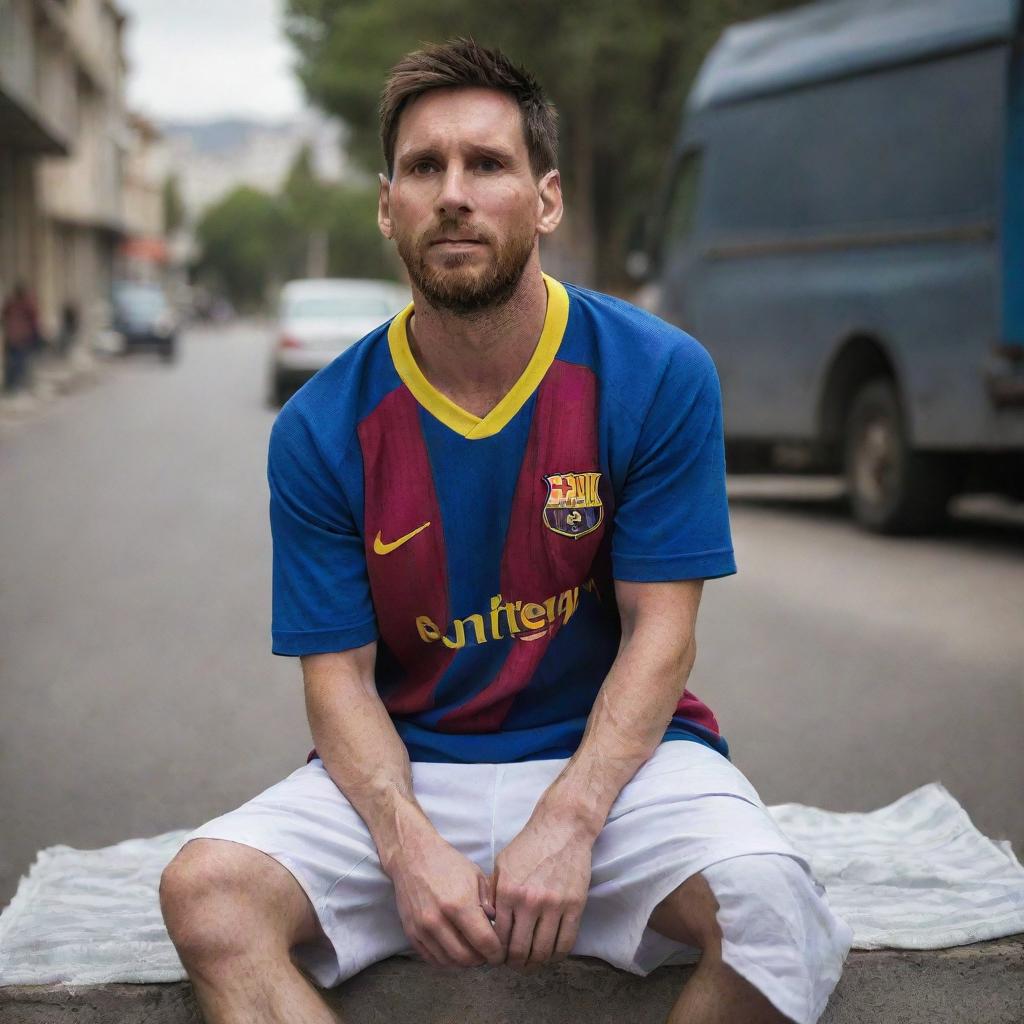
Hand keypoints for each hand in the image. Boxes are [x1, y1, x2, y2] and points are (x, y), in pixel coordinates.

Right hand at [386, 828, 504, 968]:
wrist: (412, 856)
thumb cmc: (448, 863)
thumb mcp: (476, 876)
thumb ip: (489, 904)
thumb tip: (497, 929)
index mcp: (460, 903)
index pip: (484, 942)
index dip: (496, 952)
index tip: (501, 952)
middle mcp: (439, 920)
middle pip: (467, 958)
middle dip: (481, 959)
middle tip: (487, 953)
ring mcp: (422, 928)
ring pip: (449, 962)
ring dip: (464, 962)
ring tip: (472, 951)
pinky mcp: (411, 933)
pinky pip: (432, 959)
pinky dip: (447, 960)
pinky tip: (455, 950)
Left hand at [491, 813, 592, 971]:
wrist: (562, 828)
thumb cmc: (529, 845)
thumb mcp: (502, 864)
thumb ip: (494, 894)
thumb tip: (487, 922)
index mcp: (507, 891)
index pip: (499, 937)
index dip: (497, 953)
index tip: (498, 957)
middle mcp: (529, 901)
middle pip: (520, 950)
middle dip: (515, 964)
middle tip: (514, 965)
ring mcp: (554, 905)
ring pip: (543, 951)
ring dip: (536, 964)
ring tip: (532, 963)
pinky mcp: (575, 906)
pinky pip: (566, 942)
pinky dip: (557, 955)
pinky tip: (551, 955)